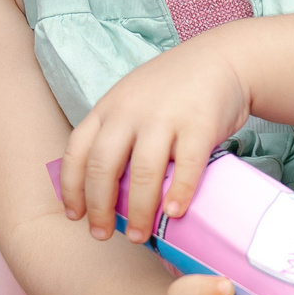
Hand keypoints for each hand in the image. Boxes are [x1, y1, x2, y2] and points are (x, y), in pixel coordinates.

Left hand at [58, 42, 249, 244]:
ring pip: (142, 172)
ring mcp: (164, 117)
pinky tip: (173, 213)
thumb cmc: (173, 90)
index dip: (71, 188)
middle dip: (99, 207)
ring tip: (138, 235)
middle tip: (101, 235)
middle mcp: (130, 111)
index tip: (75, 216)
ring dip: (137, 210)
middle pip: (103, 166)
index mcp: (108, 107)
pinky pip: (186, 166)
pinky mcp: (199, 124)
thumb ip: (116, 133)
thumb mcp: (132, 100)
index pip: (77, 151)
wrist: (221, 59)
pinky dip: (178, 193)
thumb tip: (105, 189)